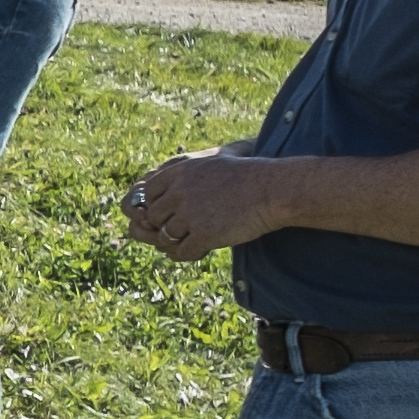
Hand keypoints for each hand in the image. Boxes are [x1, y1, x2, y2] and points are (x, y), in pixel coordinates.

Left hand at [122, 148, 282, 264]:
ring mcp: (191, 214)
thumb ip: (185, 176)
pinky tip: (202, 250)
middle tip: (181, 232)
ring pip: (165, 237)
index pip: (147, 193)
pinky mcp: (204, 234)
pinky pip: (182, 252)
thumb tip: (164, 191)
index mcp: (180, 172)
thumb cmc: (246, 178)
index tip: (168, 213)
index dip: (155, 206)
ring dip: (176, 242)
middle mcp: (180, 191)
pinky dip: (189, 254)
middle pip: (153, 218)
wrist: (272, 190)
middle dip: (164, 227)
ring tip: (193, 241)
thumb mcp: (211, 164)